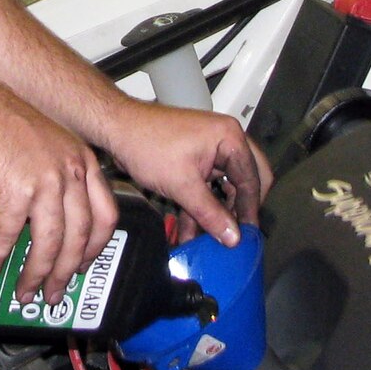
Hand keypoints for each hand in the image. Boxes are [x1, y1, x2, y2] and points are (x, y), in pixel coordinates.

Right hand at [0, 91, 119, 304]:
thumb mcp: (44, 144)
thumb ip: (54, 177)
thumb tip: (46, 218)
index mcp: (81, 160)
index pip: (105, 214)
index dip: (95, 247)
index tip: (83, 265)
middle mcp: (69, 172)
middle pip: (78, 237)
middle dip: (65, 272)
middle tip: (54, 293)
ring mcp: (45, 182)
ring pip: (49, 243)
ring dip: (36, 274)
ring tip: (25, 292)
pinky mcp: (15, 192)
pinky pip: (8, 236)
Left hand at [101, 99, 272, 245]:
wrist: (117, 129)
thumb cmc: (146, 141)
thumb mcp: (182, 184)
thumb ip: (210, 213)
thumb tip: (232, 235)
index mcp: (229, 138)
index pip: (252, 179)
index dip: (250, 210)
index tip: (246, 235)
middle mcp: (224, 141)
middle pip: (244, 183)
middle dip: (236, 212)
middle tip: (234, 235)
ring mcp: (210, 150)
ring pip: (223, 188)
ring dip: (215, 213)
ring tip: (210, 240)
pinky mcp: (195, 160)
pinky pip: (206, 187)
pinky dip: (200, 206)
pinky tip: (192, 231)